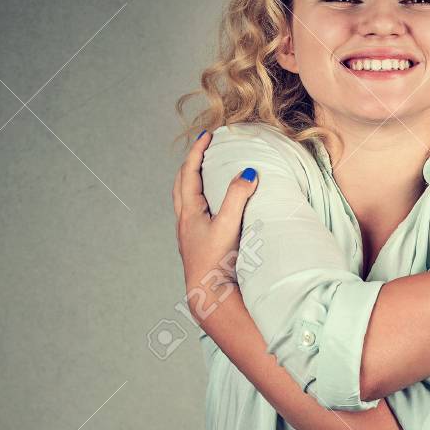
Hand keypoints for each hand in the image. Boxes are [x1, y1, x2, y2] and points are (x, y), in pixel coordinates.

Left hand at [173, 130, 258, 324]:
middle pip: (180, 182)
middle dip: (191, 162)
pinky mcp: (193, 243)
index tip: (206, 135)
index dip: (197, 151)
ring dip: (190, 180)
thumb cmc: (216, 262)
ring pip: (182, 198)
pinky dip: (195, 198)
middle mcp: (184, 220)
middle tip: (202, 148)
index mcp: (189, 211)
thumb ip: (238, 197)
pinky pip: (189, 211)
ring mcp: (186, 232)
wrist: (207, 293)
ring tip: (203, 172)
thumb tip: (248, 173)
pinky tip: (207, 206)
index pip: (190, 172)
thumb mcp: (229, 226)